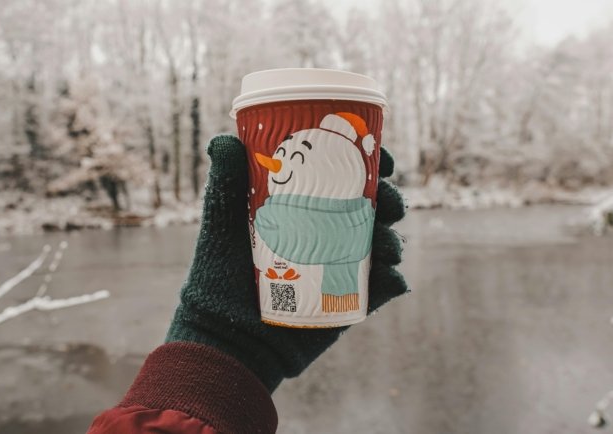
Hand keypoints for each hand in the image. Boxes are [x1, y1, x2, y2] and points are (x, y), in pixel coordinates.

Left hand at [166, 135, 408, 391]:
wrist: (226, 337)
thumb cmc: (218, 275)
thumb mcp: (222, 223)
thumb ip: (226, 182)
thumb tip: (222, 139)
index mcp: (306, 207)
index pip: (344, 176)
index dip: (369, 162)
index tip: (380, 154)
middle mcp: (328, 234)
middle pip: (372, 207)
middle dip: (390, 199)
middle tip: (388, 202)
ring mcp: (341, 267)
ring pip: (383, 245)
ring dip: (395, 239)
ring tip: (387, 245)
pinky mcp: (349, 301)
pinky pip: (382, 289)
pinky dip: (394, 282)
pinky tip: (392, 278)